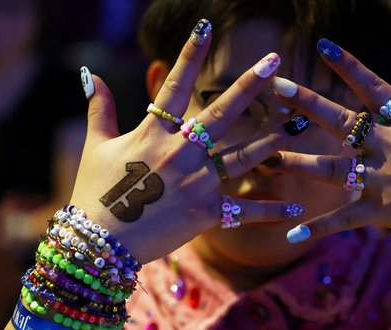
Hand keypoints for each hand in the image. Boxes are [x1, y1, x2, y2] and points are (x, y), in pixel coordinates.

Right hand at [70, 28, 305, 263]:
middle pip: (221, 113)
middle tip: (275, 62)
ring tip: (299, 124)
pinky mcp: (205, 213)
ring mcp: (195, 183)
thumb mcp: (95, 146)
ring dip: (273, 141)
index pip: (175, 86)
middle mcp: (179, 152)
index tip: (206, 26)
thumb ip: (99, 109)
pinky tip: (298, 209)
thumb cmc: (93, 192)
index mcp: (153, 133)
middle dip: (248, 85)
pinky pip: (243, 211)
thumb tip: (91, 73)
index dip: (190, 54)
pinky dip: (270, 211)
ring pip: (242, 157)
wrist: (97, 243)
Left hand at [271, 44, 390, 246]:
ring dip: (298, 162)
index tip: (324, 46)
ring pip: (332, 168)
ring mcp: (385, 179)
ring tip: (267, 159)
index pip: (374, 87)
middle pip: (342, 120)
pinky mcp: (384, 211)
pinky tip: (291, 235)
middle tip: (277, 87)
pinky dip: (318, 228)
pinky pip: (344, 219)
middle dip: (308, 102)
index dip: (348, 66)